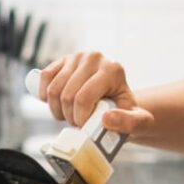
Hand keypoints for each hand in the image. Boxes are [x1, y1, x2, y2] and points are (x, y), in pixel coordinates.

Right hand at [36, 52, 153, 135]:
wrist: (117, 100)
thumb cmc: (124, 111)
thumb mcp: (137, 121)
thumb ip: (130, 123)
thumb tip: (107, 118)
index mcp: (112, 69)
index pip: (84, 98)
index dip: (80, 119)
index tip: (86, 127)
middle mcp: (94, 58)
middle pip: (68, 95)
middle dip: (69, 116)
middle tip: (78, 123)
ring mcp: (77, 56)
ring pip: (54, 89)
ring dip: (57, 109)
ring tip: (69, 115)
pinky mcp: (64, 59)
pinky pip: (45, 77)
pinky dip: (45, 95)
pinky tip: (55, 104)